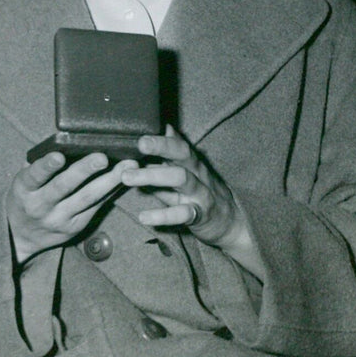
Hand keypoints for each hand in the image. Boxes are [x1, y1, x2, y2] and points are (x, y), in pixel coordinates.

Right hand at [7, 152, 135, 264]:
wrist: (21, 236)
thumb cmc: (25, 197)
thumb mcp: (23, 182)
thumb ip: (38, 164)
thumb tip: (63, 140)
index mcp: (24, 189)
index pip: (34, 176)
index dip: (46, 166)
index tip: (59, 156)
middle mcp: (41, 206)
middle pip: (64, 187)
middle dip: (83, 171)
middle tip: (102, 157)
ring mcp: (60, 219)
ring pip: (86, 199)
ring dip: (108, 181)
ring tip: (125, 166)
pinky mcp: (76, 227)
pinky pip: (96, 206)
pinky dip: (111, 191)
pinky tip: (123, 178)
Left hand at [120, 126, 262, 277]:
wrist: (229, 222)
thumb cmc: (198, 193)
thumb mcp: (183, 172)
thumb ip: (165, 157)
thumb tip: (147, 134)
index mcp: (190, 161)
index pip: (177, 143)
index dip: (160, 137)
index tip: (140, 133)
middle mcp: (197, 173)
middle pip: (182, 154)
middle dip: (160, 146)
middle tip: (138, 145)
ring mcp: (200, 193)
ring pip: (181, 178)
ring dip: (152, 176)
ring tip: (126, 177)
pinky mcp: (200, 215)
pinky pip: (183, 213)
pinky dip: (162, 215)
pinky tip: (143, 217)